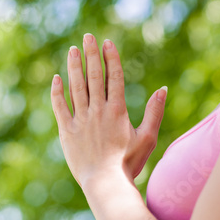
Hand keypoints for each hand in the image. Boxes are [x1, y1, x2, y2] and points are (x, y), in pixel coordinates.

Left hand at [50, 33, 167, 186]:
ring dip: (74, 66)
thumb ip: (154, 112)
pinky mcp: (67, 131)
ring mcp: (81, 120)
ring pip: (75, 87)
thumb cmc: (129, 163)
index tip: (107, 43)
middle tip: (88, 37)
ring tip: (73, 50)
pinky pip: (60, 107)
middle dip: (91, 54)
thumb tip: (163, 89)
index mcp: (117, 111)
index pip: (113, 77)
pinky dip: (57, 92)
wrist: (105, 183)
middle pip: (93, 76)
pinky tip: (57, 78)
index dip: (110, 58)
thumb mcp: (148, 138)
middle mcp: (97, 111)